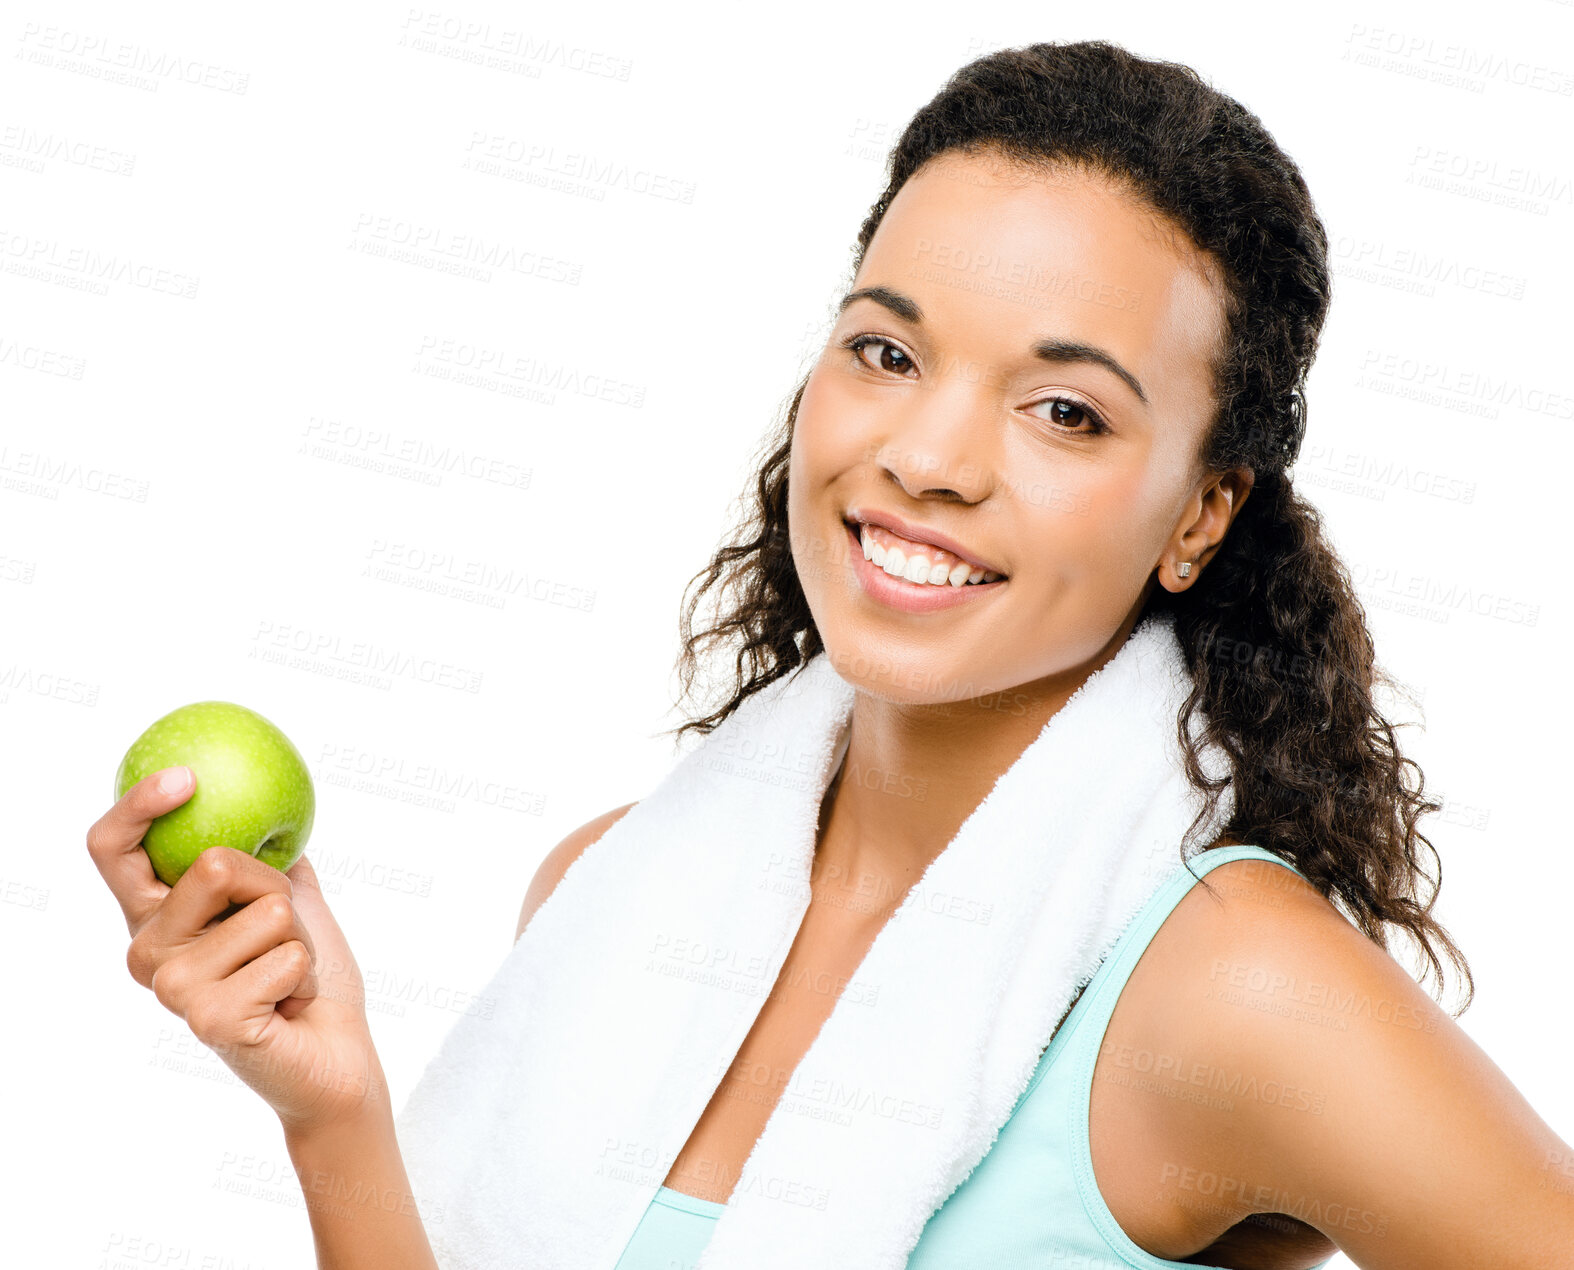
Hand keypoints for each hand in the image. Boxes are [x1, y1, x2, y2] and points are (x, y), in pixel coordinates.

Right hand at [88, 766, 387, 1136]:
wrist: (334, 1048)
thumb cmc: (306, 970)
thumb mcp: (284, 895)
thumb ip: (262, 850)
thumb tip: (260, 786)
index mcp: (154, 916)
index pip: (113, 849)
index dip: (138, 805)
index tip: (187, 777)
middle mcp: (148, 951)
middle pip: (216, 864)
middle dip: (277, 890)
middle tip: (280, 935)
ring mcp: (171, 989)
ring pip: (265, 909)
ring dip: (298, 938)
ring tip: (285, 974)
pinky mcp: (208, 1019)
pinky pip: (285, 954)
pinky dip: (306, 971)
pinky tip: (288, 1004)